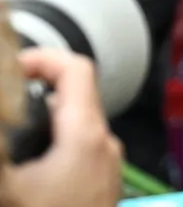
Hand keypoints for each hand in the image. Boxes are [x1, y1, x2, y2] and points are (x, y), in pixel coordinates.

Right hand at [4, 49, 123, 206]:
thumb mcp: (6, 188)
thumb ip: (0, 143)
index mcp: (87, 135)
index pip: (76, 68)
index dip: (42, 58)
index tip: (12, 67)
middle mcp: (105, 145)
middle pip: (75, 95)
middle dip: (35, 92)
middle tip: (5, 102)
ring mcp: (108, 165)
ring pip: (77, 124)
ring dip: (43, 121)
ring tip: (11, 131)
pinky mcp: (103, 183)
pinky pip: (81, 149)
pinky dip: (55, 144)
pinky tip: (28, 165)